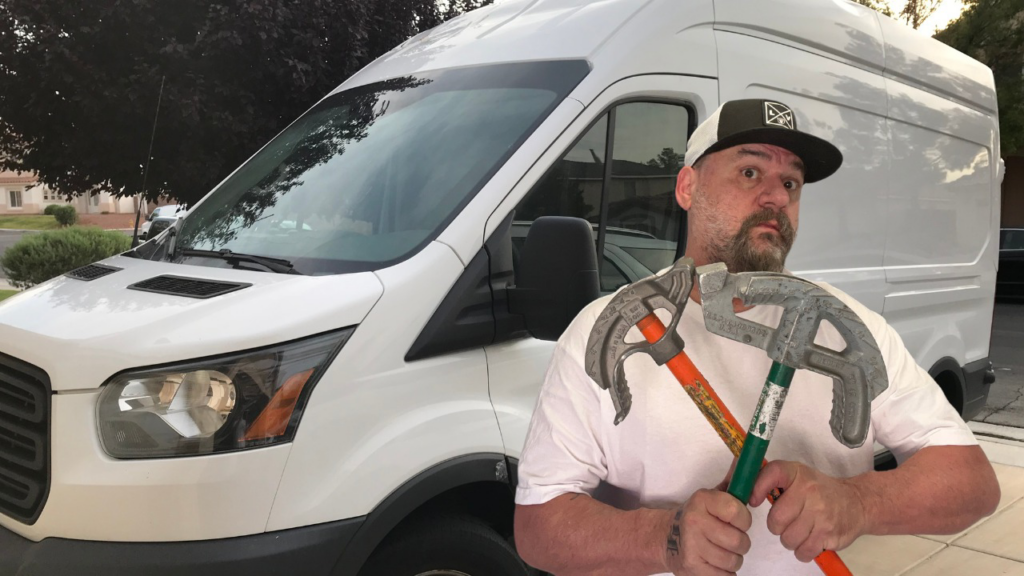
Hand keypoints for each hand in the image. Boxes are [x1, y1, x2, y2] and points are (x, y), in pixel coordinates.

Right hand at [661, 488, 751, 575]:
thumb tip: (746, 465)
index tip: (738, 522)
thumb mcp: (711, 497)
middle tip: (730, 540)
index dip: (744, 521)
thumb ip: (733, 483)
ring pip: (734, 561)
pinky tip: (716, 563)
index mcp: (702, 500)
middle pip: (738, 541)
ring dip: (733, 559)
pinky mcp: (692, 567)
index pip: (737, 512)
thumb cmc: (698, 517)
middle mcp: (694, 521)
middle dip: (741, 543)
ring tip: (722, 552)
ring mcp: (692, 545)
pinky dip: (725, 573)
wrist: (666, 538)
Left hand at [750, 461, 866, 561]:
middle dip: (777, 526)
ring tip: (800, 529)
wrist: (857, 502)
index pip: (773, 473)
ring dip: (790, 539)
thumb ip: (772, 479)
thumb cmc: (819, 490)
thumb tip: (743, 491)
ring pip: (788, 539)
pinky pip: (803, 552)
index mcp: (798, 474)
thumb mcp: (797, 476)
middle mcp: (810, 491)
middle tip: (787, 521)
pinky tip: (809, 539)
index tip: (752, 500)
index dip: (757, 488)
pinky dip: (802, 551)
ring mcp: (821, 515)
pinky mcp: (829, 535)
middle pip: (776, 520)